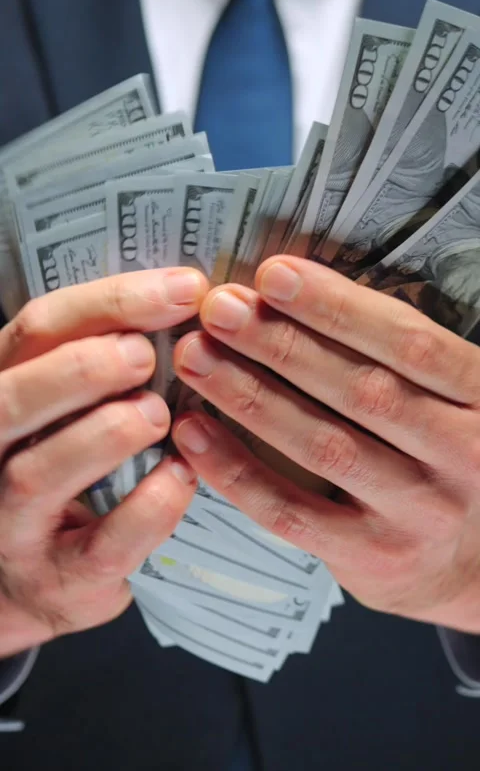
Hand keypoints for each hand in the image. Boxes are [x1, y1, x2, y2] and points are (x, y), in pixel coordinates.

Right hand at [0, 268, 207, 655]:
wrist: (34, 580)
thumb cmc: (65, 470)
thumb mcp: (65, 407)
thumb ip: (103, 358)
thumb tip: (191, 300)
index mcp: (4, 390)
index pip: (39, 329)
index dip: (111, 302)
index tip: (186, 288)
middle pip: (14, 397)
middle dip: (83, 367)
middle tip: (146, 354)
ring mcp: (14, 523)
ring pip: (39, 474)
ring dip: (105, 434)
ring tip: (156, 413)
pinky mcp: (58, 579)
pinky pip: (102, 545)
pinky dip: (148, 509)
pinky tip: (181, 477)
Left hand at [172, 256, 479, 632]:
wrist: (479, 562)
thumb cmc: (449, 456)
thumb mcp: (451, 398)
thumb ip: (396, 359)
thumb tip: (292, 298)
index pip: (407, 342)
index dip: (337, 306)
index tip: (273, 276)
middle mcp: (461, 454)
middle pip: (360, 389)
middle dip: (280, 343)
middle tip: (220, 309)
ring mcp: (418, 512)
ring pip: (323, 446)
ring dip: (249, 396)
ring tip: (197, 357)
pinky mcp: (373, 558)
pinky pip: (291, 511)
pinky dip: (236, 471)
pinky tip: (195, 435)